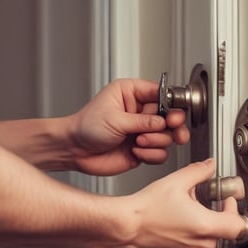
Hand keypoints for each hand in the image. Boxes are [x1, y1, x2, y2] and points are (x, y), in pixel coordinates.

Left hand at [69, 78, 189, 175]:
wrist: (74, 150)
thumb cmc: (86, 127)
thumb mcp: (115, 119)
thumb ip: (143, 121)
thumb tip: (163, 122)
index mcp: (132, 94)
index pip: (161, 93)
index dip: (172, 104)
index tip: (173, 113)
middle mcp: (140, 112)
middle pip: (171, 116)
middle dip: (173, 125)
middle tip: (172, 128)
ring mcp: (143, 131)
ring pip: (168, 136)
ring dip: (157, 141)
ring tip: (139, 141)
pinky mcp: (143, 149)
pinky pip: (160, 154)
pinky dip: (151, 155)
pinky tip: (136, 151)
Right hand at [115, 158, 245, 247]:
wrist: (124, 228)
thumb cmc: (145, 210)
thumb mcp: (176, 181)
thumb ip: (199, 172)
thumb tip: (210, 166)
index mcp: (204, 226)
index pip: (238, 224)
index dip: (234, 211)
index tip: (226, 202)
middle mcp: (200, 246)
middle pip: (221, 231)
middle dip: (213, 215)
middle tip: (197, 203)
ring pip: (206, 242)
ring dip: (200, 228)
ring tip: (182, 215)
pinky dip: (188, 241)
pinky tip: (174, 228)